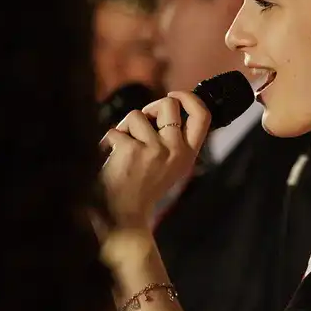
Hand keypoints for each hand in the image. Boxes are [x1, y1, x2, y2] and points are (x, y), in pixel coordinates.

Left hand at [100, 91, 210, 227]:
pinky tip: (110, 158)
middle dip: (151, 108)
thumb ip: (175, 138)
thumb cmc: (144, 185)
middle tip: (141, 124)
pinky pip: (115, 130)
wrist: (125, 215)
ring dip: (126, 128)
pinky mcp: (131, 150)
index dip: (190, 97)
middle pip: (168, 104)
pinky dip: (108, 142)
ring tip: (124, 149)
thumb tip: (169, 103)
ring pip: (138, 114)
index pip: (202, 115)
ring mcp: (154, 150)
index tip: (174, 95)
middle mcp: (176, 150)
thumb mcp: (172, 164)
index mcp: (188, 153)